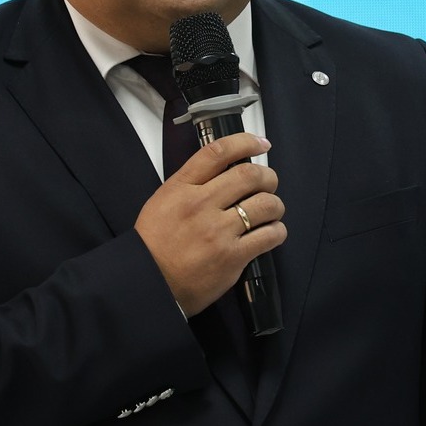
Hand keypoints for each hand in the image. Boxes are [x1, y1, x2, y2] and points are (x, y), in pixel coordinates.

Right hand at [135, 132, 286, 316]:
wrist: (148, 282)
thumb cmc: (154, 243)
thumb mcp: (163, 200)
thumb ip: (192, 183)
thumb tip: (227, 172)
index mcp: (181, 187)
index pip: (218, 152)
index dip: (246, 142)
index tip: (260, 143)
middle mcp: (201, 204)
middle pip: (249, 175)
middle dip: (268, 176)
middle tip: (269, 182)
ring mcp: (218, 231)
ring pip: (266, 204)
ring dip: (275, 205)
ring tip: (271, 210)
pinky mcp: (232, 257)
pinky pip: (269, 236)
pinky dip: (277, 231)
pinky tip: (271, 232)